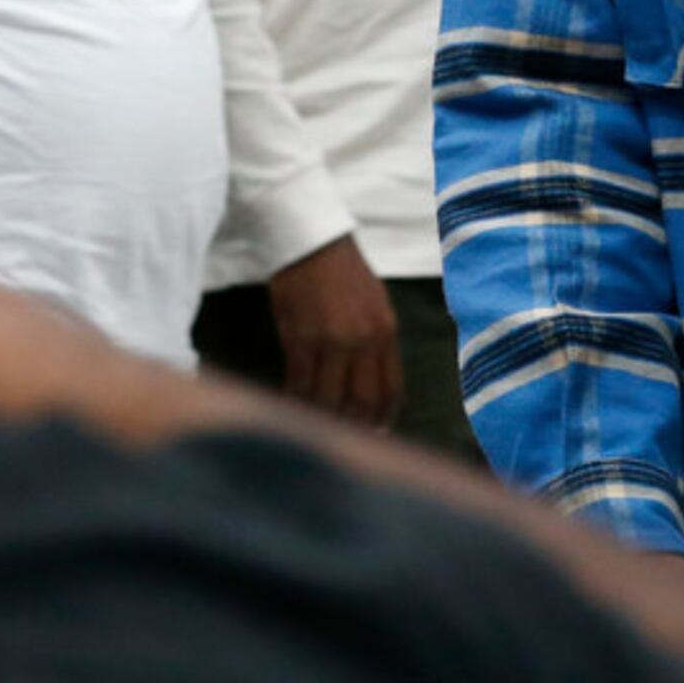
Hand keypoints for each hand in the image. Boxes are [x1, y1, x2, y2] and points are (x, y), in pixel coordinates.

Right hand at [267, 235, 402, 429]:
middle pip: (362, 402)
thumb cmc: (342, 275)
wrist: (311, 242)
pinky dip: (295, 402)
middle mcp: (364, 341)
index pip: (392, 388)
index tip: (376, 433)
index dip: (384, 417)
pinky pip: (299, 385)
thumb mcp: (374, 306)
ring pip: (328, 400)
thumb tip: (370, 384)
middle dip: (354, 428)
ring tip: (314, 427)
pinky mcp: (300, 340)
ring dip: (321, 419)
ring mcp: (332, 342)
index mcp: (386, 332)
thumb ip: (375, 344)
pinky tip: (291, 407)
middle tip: (344, 440)